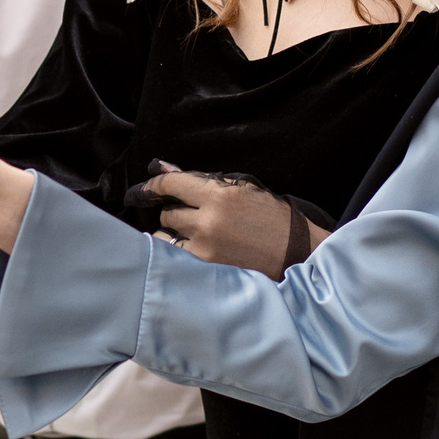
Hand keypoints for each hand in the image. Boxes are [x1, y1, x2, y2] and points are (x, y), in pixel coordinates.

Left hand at [140, 164, 326, 279]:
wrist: (299, 254)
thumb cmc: (272, 217)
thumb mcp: (242, 188)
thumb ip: (201, 179)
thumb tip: (162, 167)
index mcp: (218, 195)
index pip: (170, 184)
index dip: (151, 186)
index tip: (140, 191)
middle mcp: (207, 222)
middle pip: (168, 212)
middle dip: (173, 211)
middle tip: (188, 216)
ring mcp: (205, 249)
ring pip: (165, 238)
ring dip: (173, 235)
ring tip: (191, 236)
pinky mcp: (207, 272)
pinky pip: (176, 259)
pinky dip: (178, 255)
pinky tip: (192, 252)